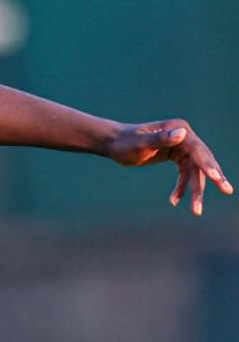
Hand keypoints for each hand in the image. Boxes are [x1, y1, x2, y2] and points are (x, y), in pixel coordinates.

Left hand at [106, 120, 232, 216]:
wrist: (114, 143)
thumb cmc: (125, 142)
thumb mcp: (141, 143)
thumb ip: (161, 139)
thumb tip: (182, 134)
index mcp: (179, 130)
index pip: (198, 150)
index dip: (208, 165)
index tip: (217, 178)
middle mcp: (184, 137)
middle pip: (202, 160)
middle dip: (213, 178)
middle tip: (227, 190)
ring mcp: (181, 147)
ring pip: (194, 171)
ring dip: (195, 190)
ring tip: (196, 211)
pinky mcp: (176, 156)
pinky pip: (184, 174)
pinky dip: (181, 188)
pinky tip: (174, 201)